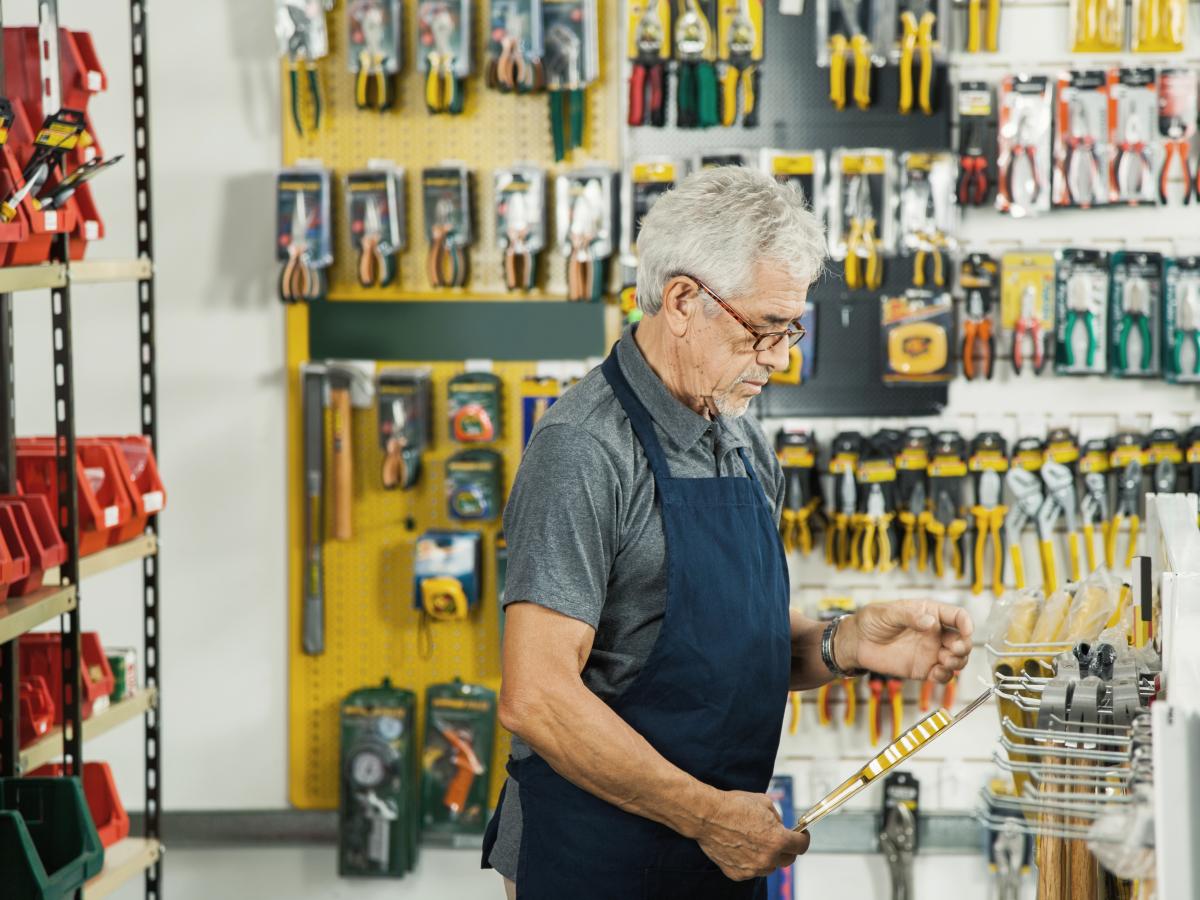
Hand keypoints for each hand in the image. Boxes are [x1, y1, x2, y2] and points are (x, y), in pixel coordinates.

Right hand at [695, 790, 809, 880]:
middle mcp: (767, 858)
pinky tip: (740, 847)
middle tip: (778, 838)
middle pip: (787, 860)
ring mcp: (752, 869)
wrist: (708, 815)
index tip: (801, 835)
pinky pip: (751, 870)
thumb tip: (780, 825)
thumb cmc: (734, 806)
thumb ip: (777, 818)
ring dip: (767, 856)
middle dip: (786, 848)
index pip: (801, 846)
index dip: (803, 838)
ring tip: (753, 840)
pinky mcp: (737, 874)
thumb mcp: (764, 802)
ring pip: (768, 866)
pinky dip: (750, 861)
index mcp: (777, 840)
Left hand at [836, 600, 972, 682]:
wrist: (856, 643)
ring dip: (958, 662)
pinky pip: (943, 676)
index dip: (966, 623)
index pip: (958, 616)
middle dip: (964, 646)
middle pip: (962, 640)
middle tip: (954, 650)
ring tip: (944, 662)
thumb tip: (930, 622)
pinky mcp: (924, 669)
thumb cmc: (871, 621)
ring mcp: (931, 652)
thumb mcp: (887, 613)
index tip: (966, 631)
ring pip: (957, 659)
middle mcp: (935, 633)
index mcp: (930, 613)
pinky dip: (945, 676)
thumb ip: (908, 617)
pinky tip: (936, 673)